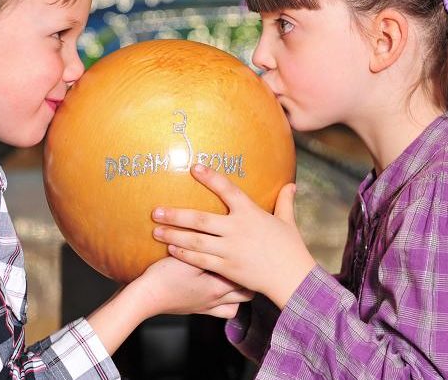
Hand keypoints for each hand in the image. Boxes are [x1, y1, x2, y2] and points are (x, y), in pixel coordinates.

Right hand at [132, 256, 253, 318]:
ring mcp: (209, 307)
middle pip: (247, 290)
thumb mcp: (186, 257)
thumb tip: (220, 233)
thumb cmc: (164, 276)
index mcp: (218, 285)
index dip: (249, 260)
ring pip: (238, 303)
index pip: (244, 273)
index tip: (251, 248)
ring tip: (237, 276)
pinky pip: (224, 312)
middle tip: (248, 260)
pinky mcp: (200, 311)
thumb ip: (204, 247)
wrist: (146, 297)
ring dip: (241, 291)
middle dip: (250, 277)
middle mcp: (218, 299)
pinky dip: (228, 303)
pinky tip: (222, 293)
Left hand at [152, 164, 316, 308]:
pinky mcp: (226, 268)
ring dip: (173, 235)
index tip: (194, 168)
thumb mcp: (288, 222)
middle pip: (200, 219)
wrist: (292, 278)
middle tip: (156, 211)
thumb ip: (285, 202)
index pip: (228, 190)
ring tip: (156, 230)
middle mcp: (237, 229)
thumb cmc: (291, 249)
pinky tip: (171, 249)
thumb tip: (291, 184)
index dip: (211, 178)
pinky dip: (184, 254)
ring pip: (195, 241)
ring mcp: (230, 250)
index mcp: (251, 213)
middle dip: (176, 215)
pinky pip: (200, 260)